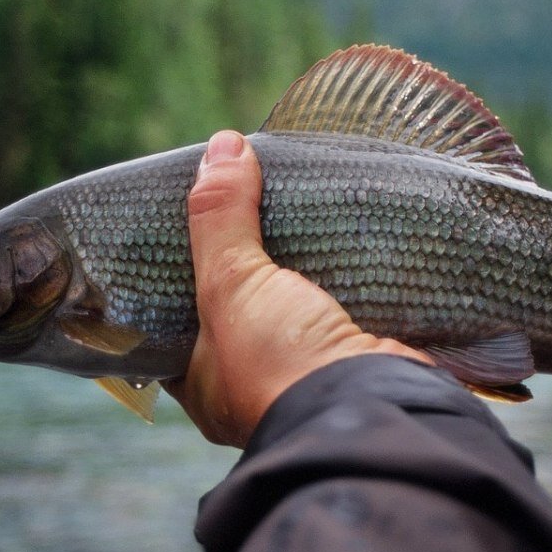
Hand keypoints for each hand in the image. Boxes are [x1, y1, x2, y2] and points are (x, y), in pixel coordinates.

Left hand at [161, 130, 430, 446]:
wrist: (375, 406)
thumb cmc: (280, 363)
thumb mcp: (232, 284)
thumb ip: (221, 217)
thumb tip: (222, 145)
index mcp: (207, 383)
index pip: (177, 322)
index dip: (177, 274)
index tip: (184, 227)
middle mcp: (255, 383)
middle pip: (242, 307)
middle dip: (248, 262)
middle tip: (245, 203)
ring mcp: (310, 372)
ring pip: (297, 305)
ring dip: (301, 266)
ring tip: (296, 206)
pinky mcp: (358, 354)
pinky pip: (345, 305)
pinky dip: (346, 274)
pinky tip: (344, 234)